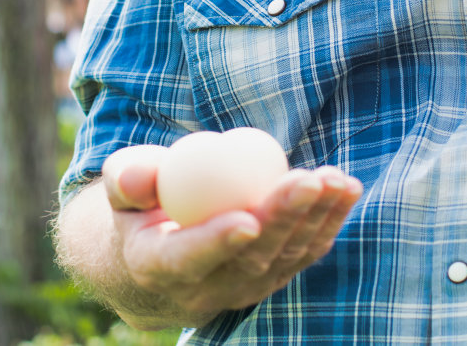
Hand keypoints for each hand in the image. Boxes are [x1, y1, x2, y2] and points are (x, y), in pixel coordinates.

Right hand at [100, 143, 362, 325]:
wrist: (158, 250)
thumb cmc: (138, 204)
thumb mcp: (121, 184)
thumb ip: (127, 178)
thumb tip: (137, 179)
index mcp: (157, 266)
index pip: (187, 260)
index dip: (217, 243)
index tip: (246, 219)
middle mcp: (203, 289)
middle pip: (249, 260)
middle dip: (282, 220)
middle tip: (306, 181)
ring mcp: (243, 288)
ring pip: (284, 258)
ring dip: (315, 219)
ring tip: (334, 179)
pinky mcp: (272, 278)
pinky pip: (304, 253)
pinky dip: (328, 221)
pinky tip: (345, 189)